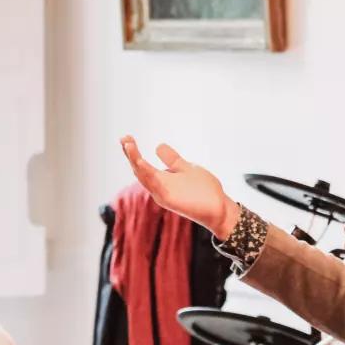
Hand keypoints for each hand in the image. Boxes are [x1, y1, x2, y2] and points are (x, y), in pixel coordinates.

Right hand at [120, 136, 239, 239]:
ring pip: (144, 176)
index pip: (142, 165)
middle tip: (124, 138)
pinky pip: (155, 185)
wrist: (220, 208)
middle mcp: (158, 188)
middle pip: (138, 170)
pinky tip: (141, 161)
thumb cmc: (204, 191)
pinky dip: (147, 173)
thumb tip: (158, 145)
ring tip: (129, 145)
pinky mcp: (170, 200)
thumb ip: (172, 159)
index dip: (133, 152)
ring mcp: (163, 194)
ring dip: (135, 160)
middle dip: (130, 154)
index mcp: (161, 180)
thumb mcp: (186, 168)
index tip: (126, 137)